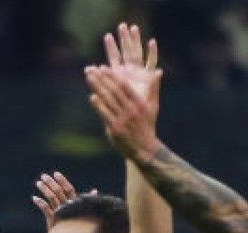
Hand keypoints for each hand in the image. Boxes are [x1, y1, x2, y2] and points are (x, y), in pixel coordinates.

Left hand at [31, 170, 90, 227]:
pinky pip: (46, 209)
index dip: (63, 181)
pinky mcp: (54, 221)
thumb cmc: (77, 229)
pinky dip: (40, 203)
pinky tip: (34, 198)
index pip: (69, 189)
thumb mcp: (81, 214)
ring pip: (53, 198)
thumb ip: (87, 201)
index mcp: (75, 205)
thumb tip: (94, 190)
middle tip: (43, 176)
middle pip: (59, 192)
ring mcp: (61, 214)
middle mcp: (69, 208)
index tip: (56, 173)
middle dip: (51, 183)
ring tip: (38, 183)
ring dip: (45, 189)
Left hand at [84, 24, 162, 157]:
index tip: (102, 67)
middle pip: (113, 90)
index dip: (112, 76)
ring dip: (97, 88)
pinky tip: (92, 97)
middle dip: (101, 79)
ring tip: (88, 78)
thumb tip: (158, 71)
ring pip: (108, 100)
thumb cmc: (147, 125)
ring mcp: (122, 119)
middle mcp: (131, 110)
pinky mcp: (115, 129)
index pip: (124, 86)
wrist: (144, 149)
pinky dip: (98, 106)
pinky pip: (105, 115)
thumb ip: (153, 89)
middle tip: (90, 69)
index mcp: (139, 102)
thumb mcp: (153, 106)